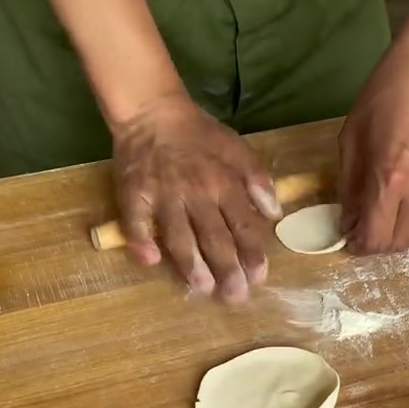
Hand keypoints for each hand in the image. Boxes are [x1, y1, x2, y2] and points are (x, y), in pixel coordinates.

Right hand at [112, 92, 280, 301]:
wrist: (152, 111)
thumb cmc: (198, 134)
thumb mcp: (237, 148)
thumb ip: (258, 180)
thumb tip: (274, 214)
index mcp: (224, 183)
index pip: (242, 224)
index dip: (251, 253)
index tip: (259, 277)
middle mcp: (196, 193)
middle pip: (214, 237)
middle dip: (227, 269)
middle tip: (235, 297)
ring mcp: (163, 195)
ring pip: (179, 235)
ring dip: (191, 264)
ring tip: (201, 288)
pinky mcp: (134, 194)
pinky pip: (136, 221)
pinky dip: (141, 241)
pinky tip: (149, 260)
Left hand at [339, 37, 408, 252]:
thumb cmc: (385, 97)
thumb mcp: (351, 139)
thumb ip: (350, 187)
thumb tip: (349, 222)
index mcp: (390, 179)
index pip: (375, 238)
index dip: (358, 245)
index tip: (350, 237)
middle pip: (400, 243)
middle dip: (378, 242)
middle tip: (367, 225)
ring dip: (403, 233)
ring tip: (391, 213)